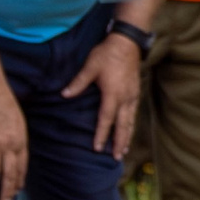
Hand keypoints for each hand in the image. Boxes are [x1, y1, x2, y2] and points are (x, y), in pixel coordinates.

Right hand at [0, 89, 28, 199]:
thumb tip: (15, 153)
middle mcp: (9, 146)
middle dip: (7, 190)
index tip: (17, 191)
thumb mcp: (19, 123)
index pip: (21, 166)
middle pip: (9, 173)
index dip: (18, 180)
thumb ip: (17, 139)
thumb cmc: (6, 106)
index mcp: (20, 141)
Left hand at [63, 32, 144, 158]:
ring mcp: (132, 95)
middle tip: (117, 157)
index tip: (97, 148)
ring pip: (130, 120)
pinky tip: (128, 128)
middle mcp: (125, 98)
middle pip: (123, 125)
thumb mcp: (90, 67)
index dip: (101, 135)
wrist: (127, 42)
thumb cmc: (107, 54)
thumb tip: (64, 95)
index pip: (106, 119)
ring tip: (124, 148)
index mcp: (113, 94)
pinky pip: (133, 112)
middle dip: (119, 142)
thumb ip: (77, 83)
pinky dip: (131, 124)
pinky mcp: (135, 91)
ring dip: (127, 135)